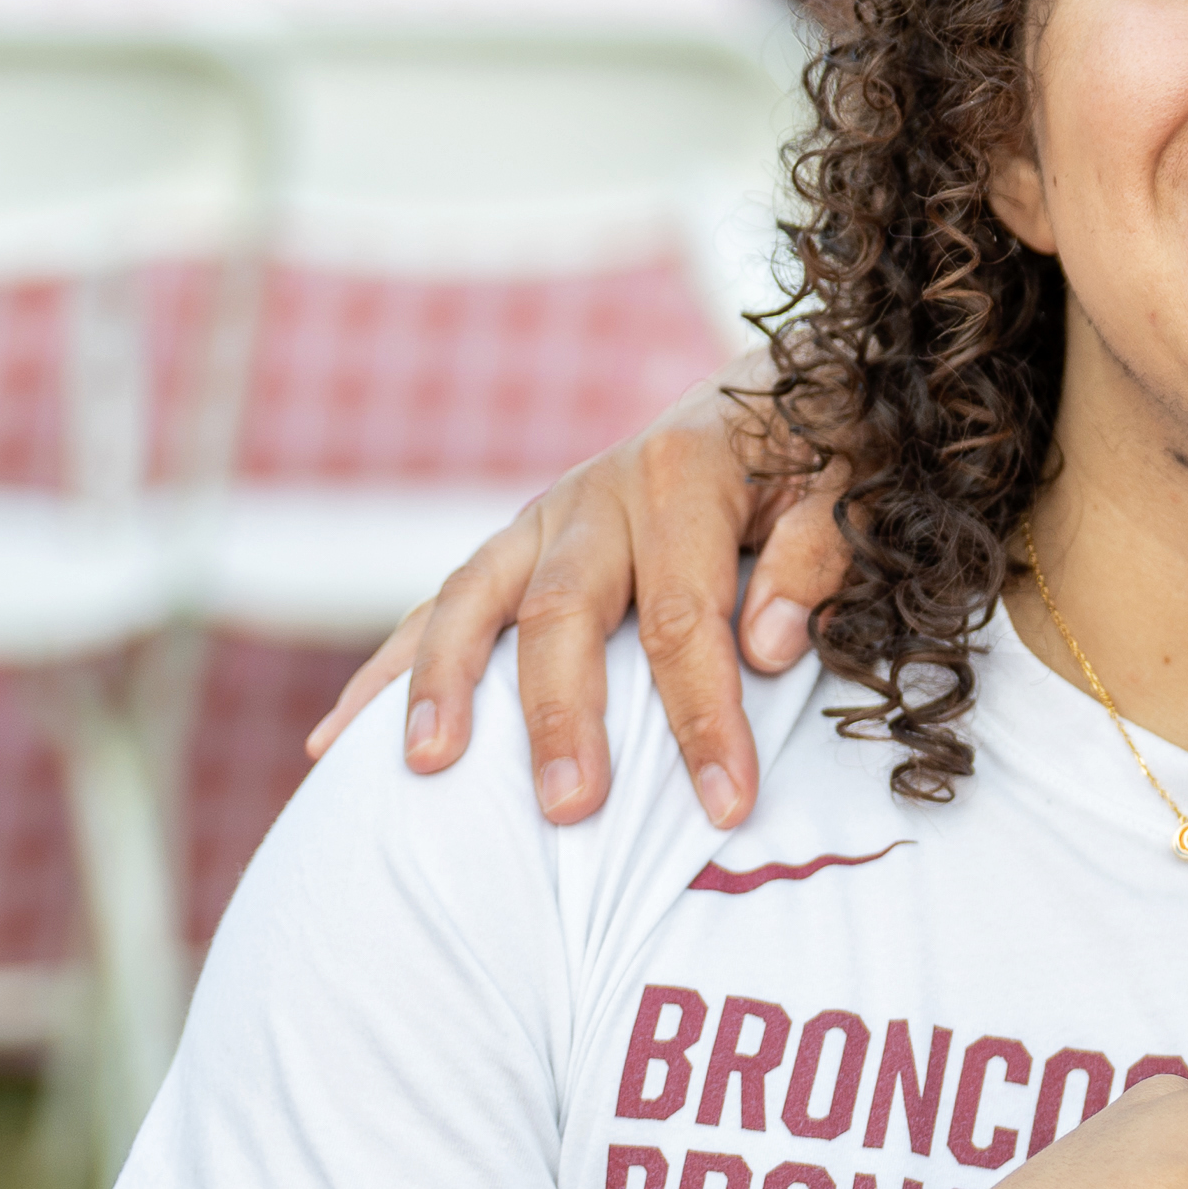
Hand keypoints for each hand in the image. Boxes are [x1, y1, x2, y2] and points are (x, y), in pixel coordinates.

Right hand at [304, 361, 848, 828]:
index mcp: (684, 476)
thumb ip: (815, 557)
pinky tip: (332, 742)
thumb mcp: (855, 482)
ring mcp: (545, 517)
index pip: (689, 618)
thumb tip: (764, 646)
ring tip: (426, 768)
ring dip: (441, 686)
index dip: (707, 718)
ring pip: (472, 599)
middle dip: (562, 716)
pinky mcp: (518, 543)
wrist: (789, 379)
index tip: (727, 803)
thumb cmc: (831, 446)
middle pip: (562, 613)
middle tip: (569, 809)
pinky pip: (441, 606)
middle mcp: (597, 492)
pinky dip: (387, 670)